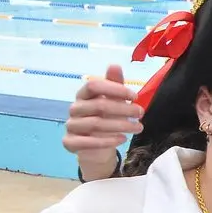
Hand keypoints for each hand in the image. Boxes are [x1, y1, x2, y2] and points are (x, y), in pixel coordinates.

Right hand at [64, 64, 139, 178]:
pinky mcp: (70, 142)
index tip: (135, 96)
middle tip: (141, 113)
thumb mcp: (113, 101)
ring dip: (120, 125)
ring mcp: (71, 126)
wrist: (97, 146)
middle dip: (123, 108)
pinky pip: (86, 142)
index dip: (115, 89)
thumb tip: (115, 65)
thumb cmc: (106, 119)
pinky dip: (107, 141)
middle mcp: (74, 109)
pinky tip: (122, 139)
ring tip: (138, 127)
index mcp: (83, 95)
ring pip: (95, 124)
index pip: (93, 85)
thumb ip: (114, 85)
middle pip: (98, 105)